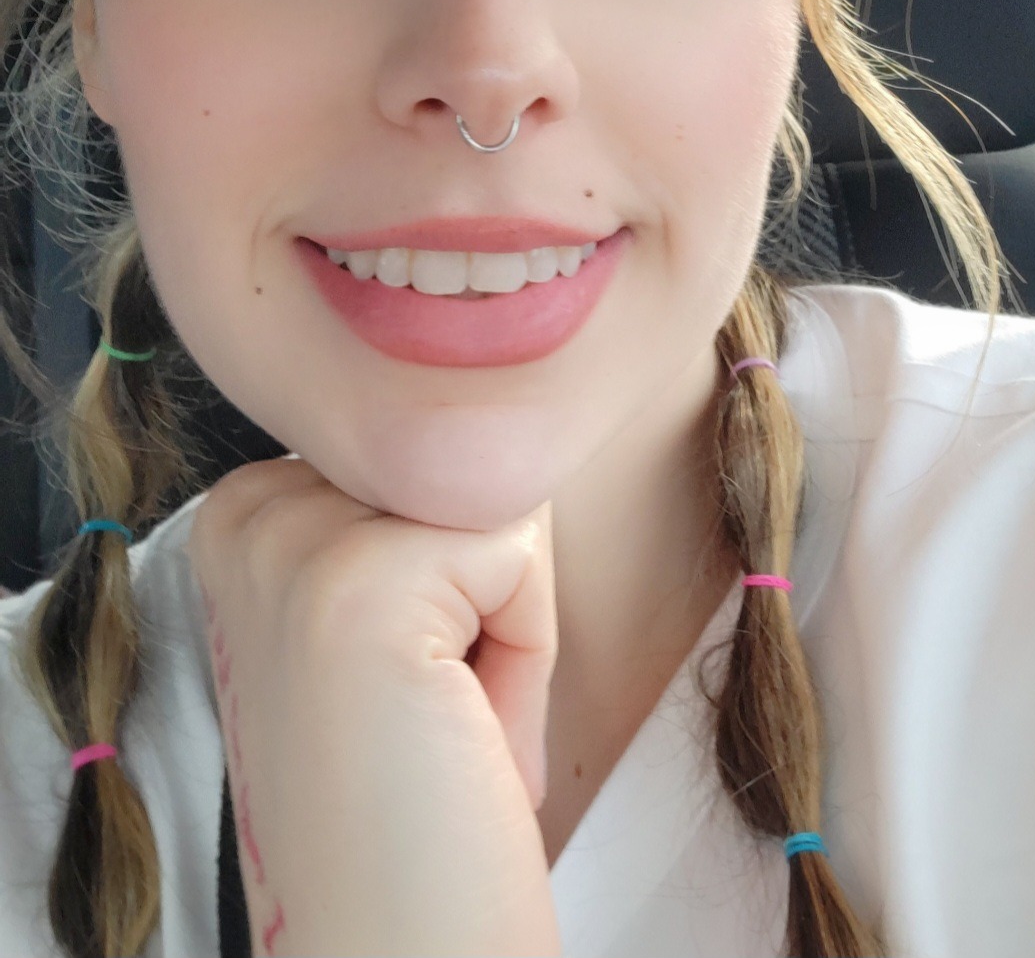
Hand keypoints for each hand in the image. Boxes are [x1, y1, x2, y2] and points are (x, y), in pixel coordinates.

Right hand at [185, 455, 561, 956]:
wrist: (398, 947)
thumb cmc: (416, 795)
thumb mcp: (391, 609)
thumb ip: (407, 500)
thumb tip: (505, 395)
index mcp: (245, 510)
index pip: (429, 443)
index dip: (457, 570)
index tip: (405, 681)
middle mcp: (247, 508)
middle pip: (465, 454)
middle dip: (485, 586)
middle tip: (428, 713)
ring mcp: (291, 541)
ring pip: (500, 493)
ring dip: (508, 620)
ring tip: (442, 722)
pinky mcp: (358, 582)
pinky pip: (523, 549)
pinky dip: (526, 651)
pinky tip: (457, 733)